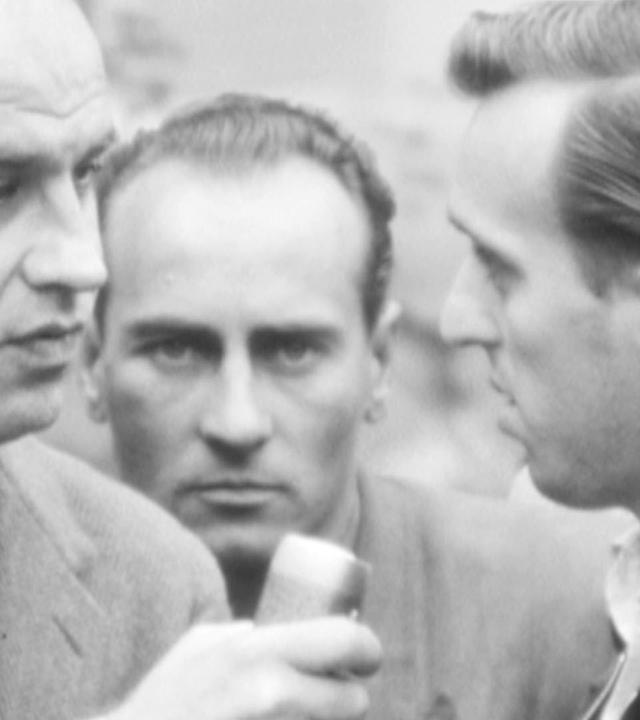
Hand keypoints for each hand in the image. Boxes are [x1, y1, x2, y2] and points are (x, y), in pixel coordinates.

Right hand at [99, 616, 380, 719]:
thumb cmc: (163, 699)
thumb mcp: (199, 646)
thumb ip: (239, 635)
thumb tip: (270, 630)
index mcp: (255, 651)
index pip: (342, 640)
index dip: (366, 647)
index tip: (367, 654)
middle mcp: (269, 693)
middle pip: (351, 699)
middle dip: (354, 696)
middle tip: (349, 692)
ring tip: (313, 713)